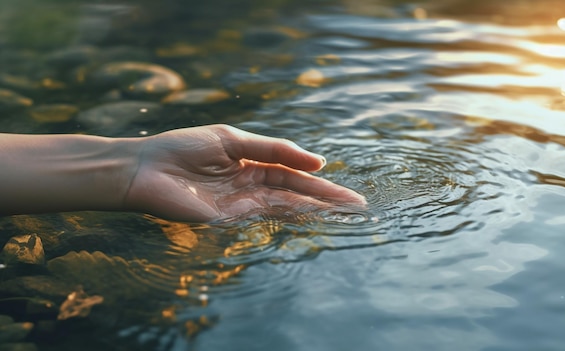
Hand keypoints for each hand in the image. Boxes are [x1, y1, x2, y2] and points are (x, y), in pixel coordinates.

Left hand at [123, 124, 365, 221]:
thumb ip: (274, 149)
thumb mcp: (233, 140)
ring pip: (286, 206)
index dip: (320, 183)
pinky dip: (291, 214)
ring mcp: (241, 204)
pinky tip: (313, 214)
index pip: (293, 175)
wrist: (145, 167)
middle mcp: (250, 186)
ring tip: (346, 213)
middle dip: (327, 201)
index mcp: (250, 164)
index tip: (345, 191)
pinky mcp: (229, 219)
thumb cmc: (182, 147)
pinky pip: (265, 214)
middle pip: (296, 194)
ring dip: (316, 210)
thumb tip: (317, 161)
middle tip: (358, 208)